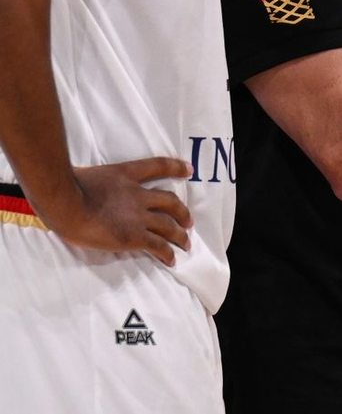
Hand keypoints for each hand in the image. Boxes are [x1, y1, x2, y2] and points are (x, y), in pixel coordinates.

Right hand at [45, 157, 193, 265]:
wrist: (68, 202)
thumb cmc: (68, 186)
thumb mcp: (88, 174)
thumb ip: (96, 181)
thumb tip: (86, 186)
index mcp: (127, 175)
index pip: (158, 166)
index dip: (176, 167)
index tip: (189, 169)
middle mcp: (138, 195)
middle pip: (169, 201)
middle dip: (182, 212)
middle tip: (189, 222)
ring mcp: (138, 216)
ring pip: (168, 225)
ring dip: (179, 235)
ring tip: (186, 243)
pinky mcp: (133, 236)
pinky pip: (156, 245)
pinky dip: (167, 252)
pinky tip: (171, 259)